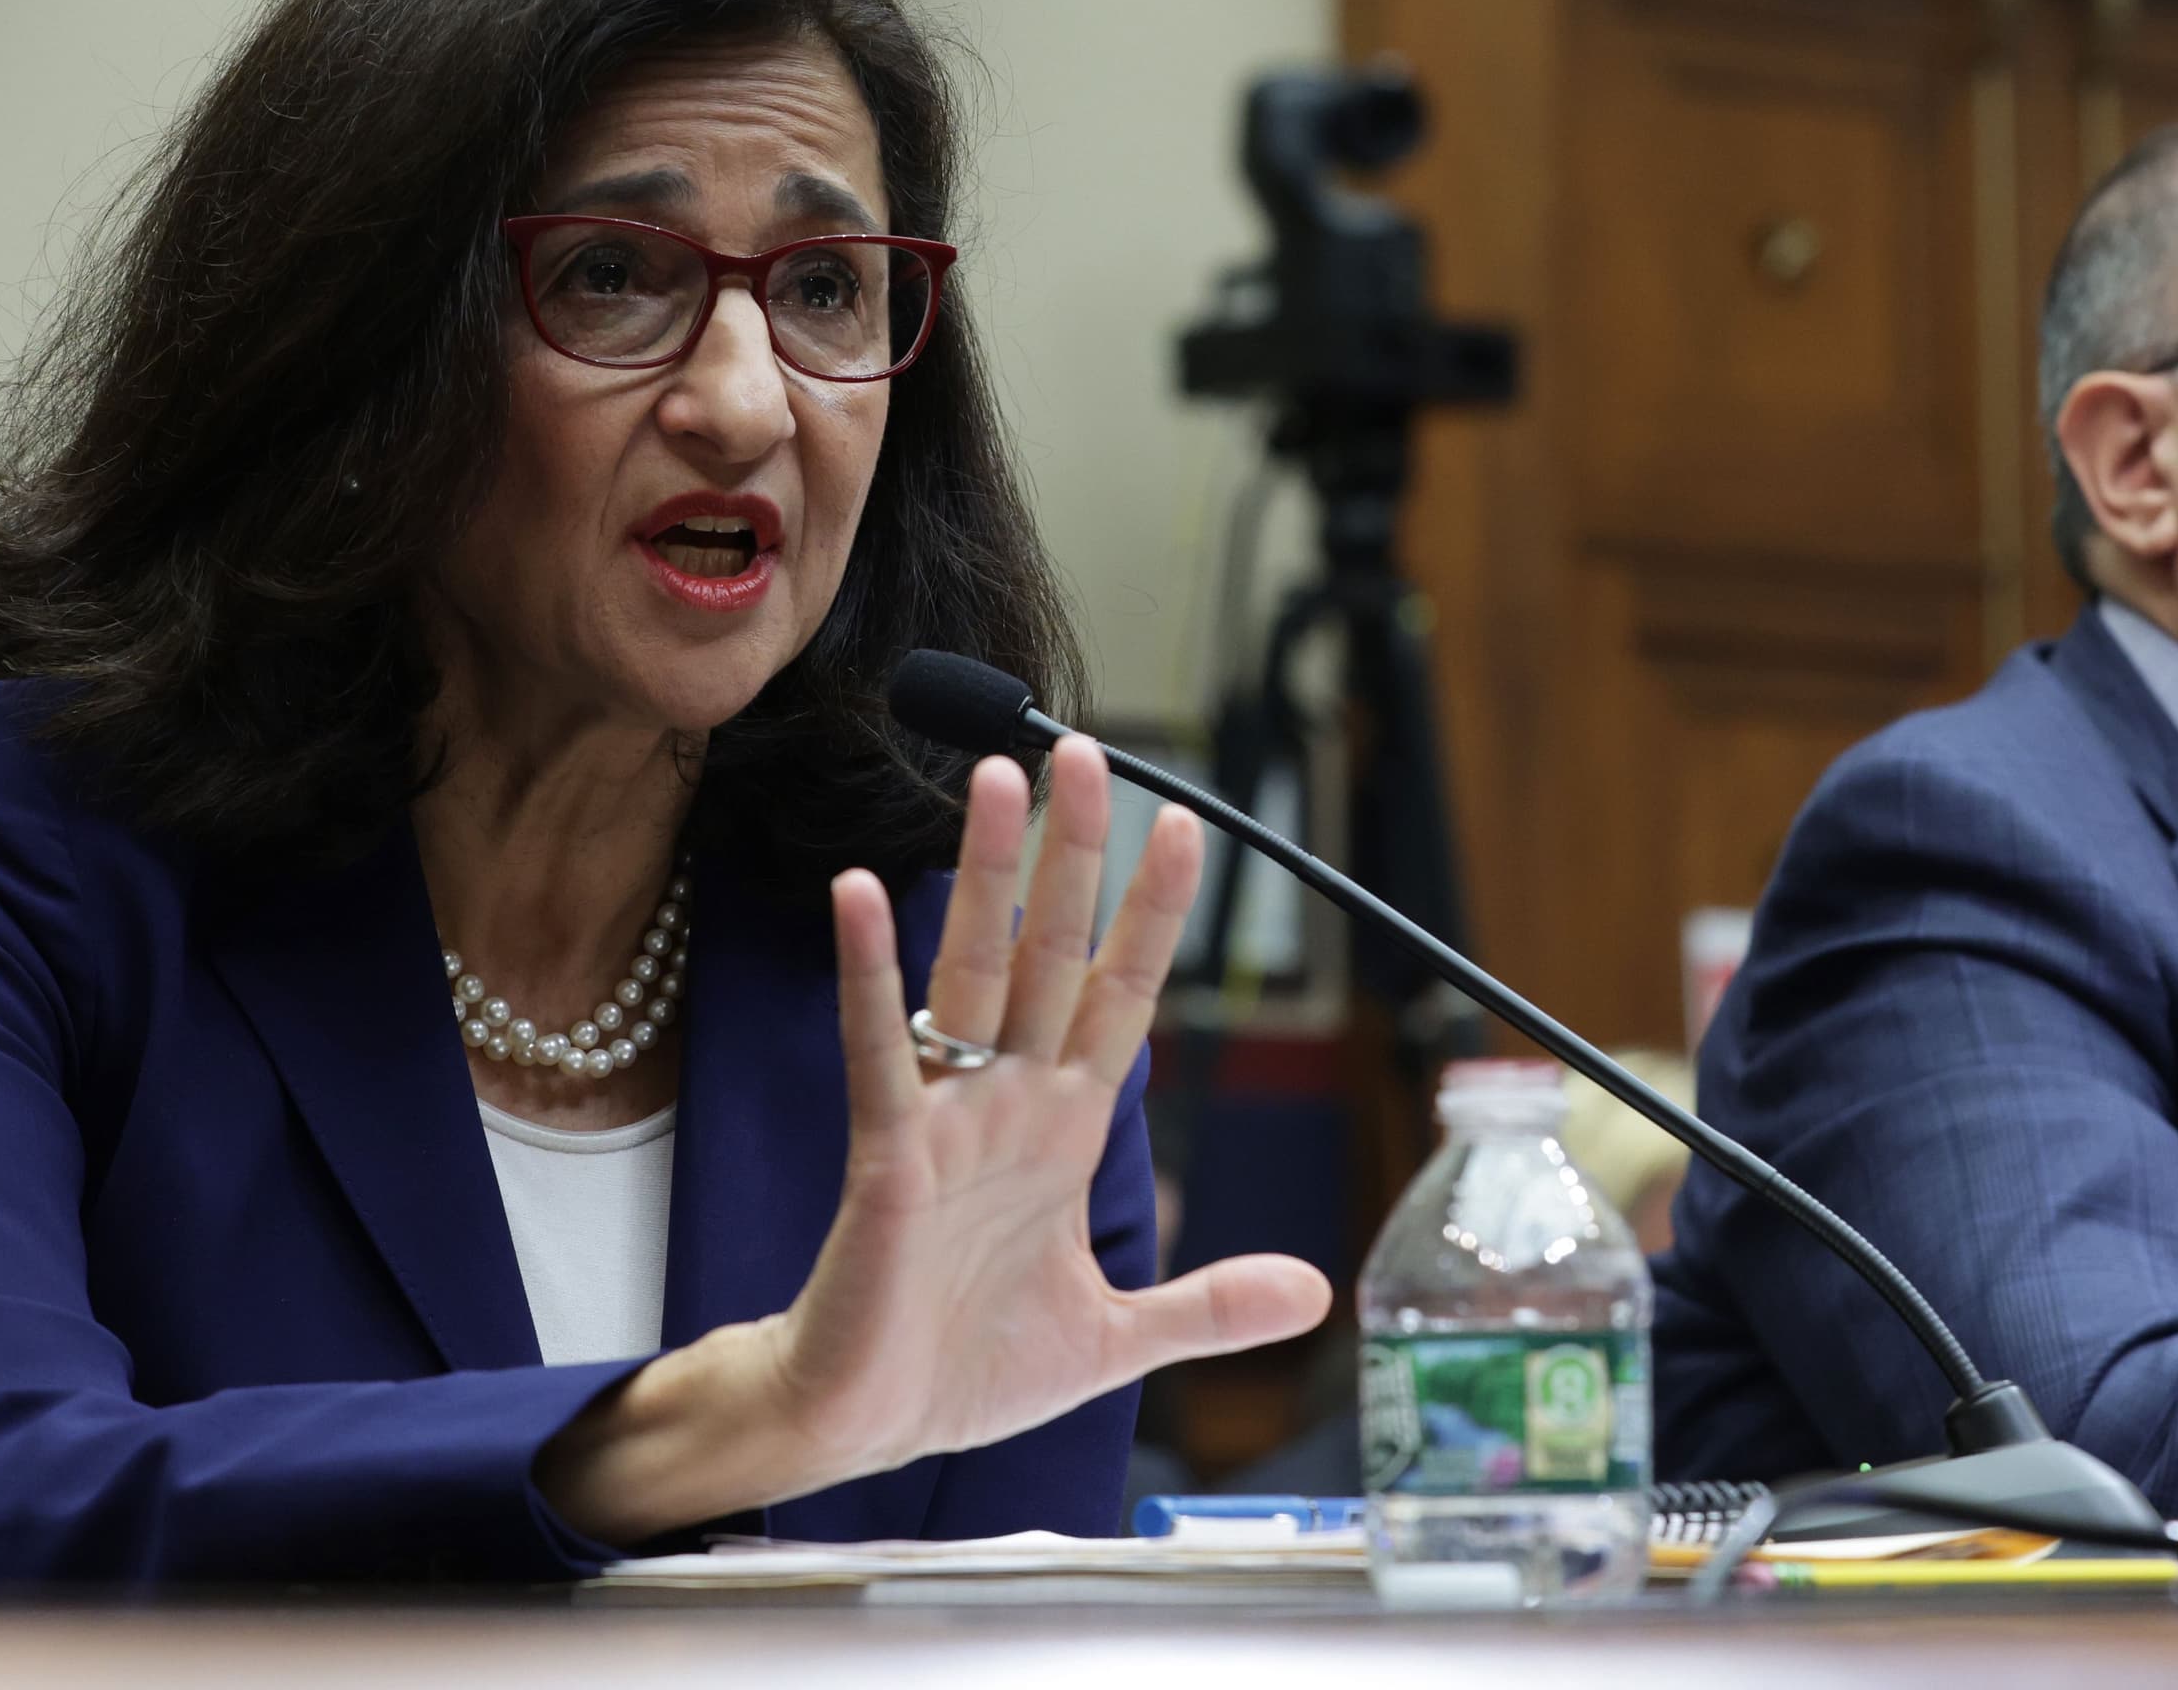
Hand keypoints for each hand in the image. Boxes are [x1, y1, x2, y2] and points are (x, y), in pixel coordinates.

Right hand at [762, 738, 1331, 1464]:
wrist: (869, 1427)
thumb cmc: (969, 1367)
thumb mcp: (1118, 1338)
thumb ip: (1209, 1306)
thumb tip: (1313, 1290)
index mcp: (1064, 1130)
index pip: (1122, 996)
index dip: (1154, 915)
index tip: (1189, 828)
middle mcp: (1010, 1103)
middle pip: (1050, 952)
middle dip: (1072, 855)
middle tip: (1085, 750)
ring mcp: (946, 1121)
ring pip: (974, 973)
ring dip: (987, 878)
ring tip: (997, 778)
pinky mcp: (887, 1159)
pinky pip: (879, 1052)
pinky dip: (871, 974)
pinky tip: (863, 894)